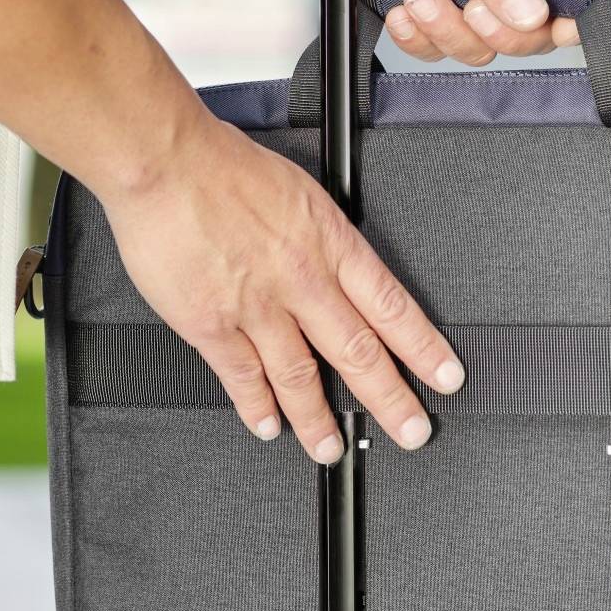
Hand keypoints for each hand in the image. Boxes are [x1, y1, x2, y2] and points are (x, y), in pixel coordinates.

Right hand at [103, 114, 461, 458]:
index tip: (445, 377)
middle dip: (390, 399)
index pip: (392, 307)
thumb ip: (322, 237)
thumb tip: (338, 264)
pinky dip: (257, 406)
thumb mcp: (301, 192)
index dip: (423, 349)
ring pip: (300, 377)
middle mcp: (302, 280)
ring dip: (319, 420)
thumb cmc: (223, 165)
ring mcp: (257, 307)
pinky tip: (268, 425)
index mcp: (330, 243)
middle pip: (358, 352)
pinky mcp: (210, 323)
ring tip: (331, 448)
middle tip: (412, 432)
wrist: (166, 162)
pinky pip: (242, 375)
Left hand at [346, 0, 601, 64]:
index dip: (573, 14)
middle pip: (533, 33)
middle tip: (470, 6)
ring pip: (483, 48)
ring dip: (447, 30)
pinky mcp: (434, 15)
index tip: (543, 24)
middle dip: (498, 30)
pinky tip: (400, 8)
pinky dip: (417, 37)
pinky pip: (439, 51)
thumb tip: (533, 15)